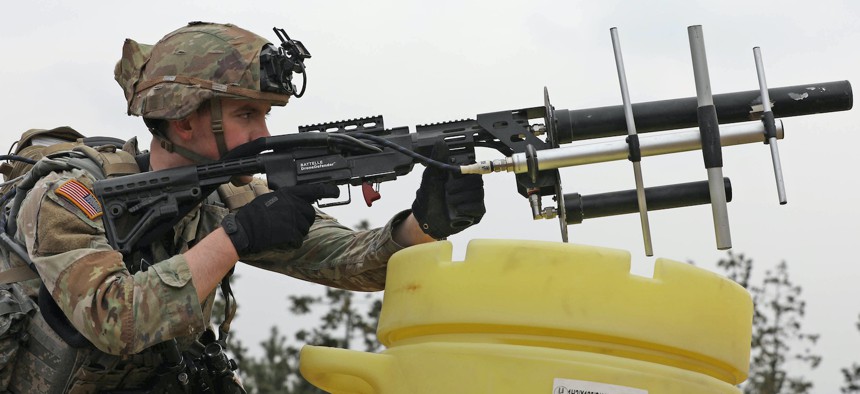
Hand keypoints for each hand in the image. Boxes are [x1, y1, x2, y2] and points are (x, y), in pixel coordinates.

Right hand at [222, 184, 338, 253]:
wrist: (244, 230)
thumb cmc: (253, 215)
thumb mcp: (270, 198)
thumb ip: (285, 199)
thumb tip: (297, 201)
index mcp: (288, 193)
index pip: (312, 190)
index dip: (326, 190)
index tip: (335, 191)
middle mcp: (293, 204)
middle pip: (310, 214)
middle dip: (303, 221)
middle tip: (289, 224)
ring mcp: (293, 218)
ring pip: (305, 228)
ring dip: (297, 232)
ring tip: (280, 231)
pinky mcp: (291, 232)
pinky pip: (299, 240)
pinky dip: (292, 243)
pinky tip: (281, 240)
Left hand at [412, 141, 484, 238]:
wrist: (426, 218)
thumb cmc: (429, 196)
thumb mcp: (431, 175)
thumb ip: (437, 159)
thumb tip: (441, 142)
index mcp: (461, 174)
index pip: (473, 166)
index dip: (466, 169)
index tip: (455, 173)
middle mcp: (470, 185)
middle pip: (477, 179)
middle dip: (461, 184)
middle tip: (447, 189)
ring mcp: (474, 198)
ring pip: (478, 192)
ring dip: (461, 196)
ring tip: (449, 200)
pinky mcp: (476, 211)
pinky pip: (479, 206)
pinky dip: (467, 207)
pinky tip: (458, 208)